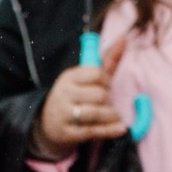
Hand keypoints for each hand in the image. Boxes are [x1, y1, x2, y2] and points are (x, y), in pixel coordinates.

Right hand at [30, 35, 129, 161]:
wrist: (47, 125)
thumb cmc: (74, 97)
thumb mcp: (86, 78)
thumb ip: (107, 61)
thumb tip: (124, 38)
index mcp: (69, 77)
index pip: (96, 73)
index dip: (106, 81)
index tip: (105, 87)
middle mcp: (64, 93)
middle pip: (98, 94)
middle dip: (108, 100)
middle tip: (107, 104)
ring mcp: (64, 114)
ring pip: (95, 113)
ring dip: (110, 116)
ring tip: (115, 117)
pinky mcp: (67, 133)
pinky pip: (92, 131)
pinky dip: (109, 130)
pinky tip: (121, 129)